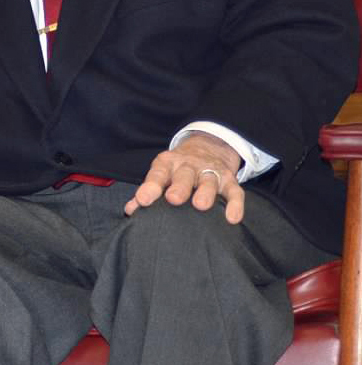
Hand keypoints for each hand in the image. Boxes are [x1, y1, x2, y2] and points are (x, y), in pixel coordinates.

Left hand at [124, 132, 244, 223]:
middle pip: (184, 174)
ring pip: (209, 181)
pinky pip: (235, 192)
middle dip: (179, 187)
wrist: (208, 147)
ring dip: (205, 192)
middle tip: (173, 199)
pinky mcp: (229, 180)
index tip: (143, 200)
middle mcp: (189, 166)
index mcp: (168, 164)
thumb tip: (131, 210)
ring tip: (200, 206)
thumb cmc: (178, 169)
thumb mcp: (161, 174)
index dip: (150, 187)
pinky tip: (232, 218)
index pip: (157, 173)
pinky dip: (235, 204)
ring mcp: (210, 172)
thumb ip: (148, 192)